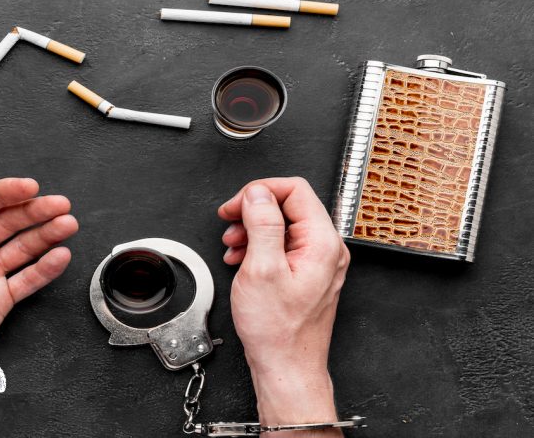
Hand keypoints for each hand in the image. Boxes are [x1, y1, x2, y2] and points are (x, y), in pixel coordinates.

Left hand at [0, 177, 78, 362]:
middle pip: (6, 223)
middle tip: (59, 203)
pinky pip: (27, 281)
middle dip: (34, 210)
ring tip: (68, 223)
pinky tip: (61, 255)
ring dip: (46, 234)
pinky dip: (45, 269)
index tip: (27, 187)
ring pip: (22, 248)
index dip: (3, 194)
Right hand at [218, 178, 349, 435]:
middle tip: (230, 221)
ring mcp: (318, 262)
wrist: (286, 366)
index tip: (237, 204)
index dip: (260, 191)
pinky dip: (259, 246)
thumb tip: (257, 193)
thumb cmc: (277, 330)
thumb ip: (262, 224)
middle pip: (289, 205)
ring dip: (253, 228)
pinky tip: (242, 258)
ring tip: (233, 245)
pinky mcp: (307, 274)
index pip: (295, 189)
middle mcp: (326, 249)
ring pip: (283, 225)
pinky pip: (283, 246)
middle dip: (254, 210)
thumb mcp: (261, 269)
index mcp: (321, 242)